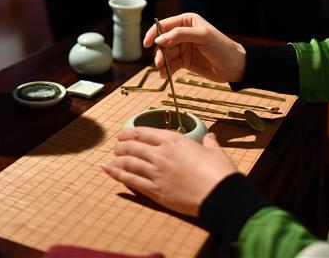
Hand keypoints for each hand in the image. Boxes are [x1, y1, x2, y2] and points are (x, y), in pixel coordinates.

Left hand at [103, 127, 237, 216]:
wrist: (219, 195)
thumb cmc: (219, 171)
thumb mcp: (215, 151)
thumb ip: (209, 142)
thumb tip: (209, 136)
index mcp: (173, 140)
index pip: (144, 132)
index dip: (130, 132)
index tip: (123, 134)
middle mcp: (161, 154)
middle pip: (133, 147)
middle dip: (121, 146)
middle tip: (117, 148)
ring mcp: (156, 173)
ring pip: (129, 164)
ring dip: (118, 160)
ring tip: (111, 160)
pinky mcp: (155, 191)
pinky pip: (132, 181)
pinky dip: (118, 175)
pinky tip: (109, 171)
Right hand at [145, 13, 245, 82]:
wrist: (234, 67)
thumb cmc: (222, 47)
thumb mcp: (202, 36)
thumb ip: (179, 35)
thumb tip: (159, 39)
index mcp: (187, 21)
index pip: (165, 25)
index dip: (154, 33)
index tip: (147, 44)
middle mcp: (183, 33)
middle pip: (162, 41)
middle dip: (159, 52)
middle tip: (159, 63)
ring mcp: (183, 47)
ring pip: (165, 54)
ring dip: (161, 63)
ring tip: (162, 71)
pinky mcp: (184, 61)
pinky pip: (170, 64)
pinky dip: (166, 70)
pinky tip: (165, 75)